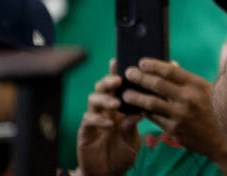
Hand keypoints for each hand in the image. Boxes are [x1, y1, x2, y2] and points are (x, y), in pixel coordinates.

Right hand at [76, 61, 140, 175]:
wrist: (108, 174)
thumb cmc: (122, 153)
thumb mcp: (133, 138)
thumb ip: (133, 124)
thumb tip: (141, 109)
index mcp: (120, 108)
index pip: (119, 87)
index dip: (119, 73)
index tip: (124, 61)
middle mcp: (106, 110)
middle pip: (103, 88)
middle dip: (110, 81)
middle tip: (119, 80)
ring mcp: (94, 119)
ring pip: (93, 99)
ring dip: (104, 98)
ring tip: (116, 103)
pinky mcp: (85, 131)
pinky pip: (88, 119)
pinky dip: (99, 119)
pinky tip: (110, 124)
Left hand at [119, 59, 226, 158]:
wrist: (221, 137)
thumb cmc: (213, 108)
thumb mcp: (204, 89)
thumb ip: (186, 79)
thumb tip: (169, 64)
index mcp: (197, 84)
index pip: (170, 71)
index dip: (153, 65)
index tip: (141, 62)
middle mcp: (188, 98)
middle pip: (157, 84)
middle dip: (139, 77)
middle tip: (128, 73)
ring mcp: (180, 115)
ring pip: (151, 103)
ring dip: (135, 97)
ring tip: (125, 93)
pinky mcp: (173, 129)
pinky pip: (153, 118)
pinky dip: (143, 112)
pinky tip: (136, 108)